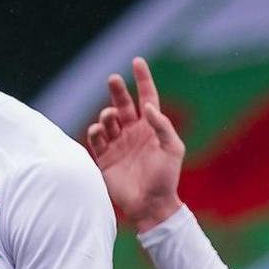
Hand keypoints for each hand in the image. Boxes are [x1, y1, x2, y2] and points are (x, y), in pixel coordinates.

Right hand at [82, 56, 185, 229]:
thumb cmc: (166, 179)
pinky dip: (95, 131)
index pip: (147, 97)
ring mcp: (118, 145)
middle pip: (123, 104)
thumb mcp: (173, 150)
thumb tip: (149, 107)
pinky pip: (96, 139)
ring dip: (107, 115)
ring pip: (108, 120)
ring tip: (110, 119)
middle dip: (117, 91)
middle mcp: (133, 133)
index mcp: (151, 129)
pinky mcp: (105, 158)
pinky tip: (99, 131)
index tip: (137, 62)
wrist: (151, 206)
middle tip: (113, 79)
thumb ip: (163, 126)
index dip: (142, 80)